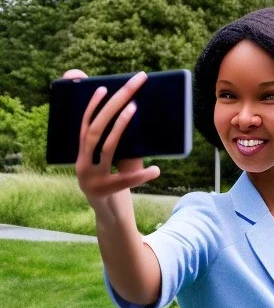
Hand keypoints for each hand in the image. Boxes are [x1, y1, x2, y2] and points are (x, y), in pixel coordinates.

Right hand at [64, 69, 159, 206]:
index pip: (86, 125)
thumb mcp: (121, 166)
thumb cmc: (118, 189)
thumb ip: (126, 148)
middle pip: (95, 129)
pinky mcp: (103, 193)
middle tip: (132, 85)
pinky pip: (124, 180)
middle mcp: (82, 165)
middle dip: (113, 104)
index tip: (105, 85)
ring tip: (134, 108)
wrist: (112, 222)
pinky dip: (141, 175)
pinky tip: (156, 170)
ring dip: (121, 125)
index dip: (93, 105)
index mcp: (82, 156)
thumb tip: (140, 123)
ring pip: (105, 147)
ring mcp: (90, 179)